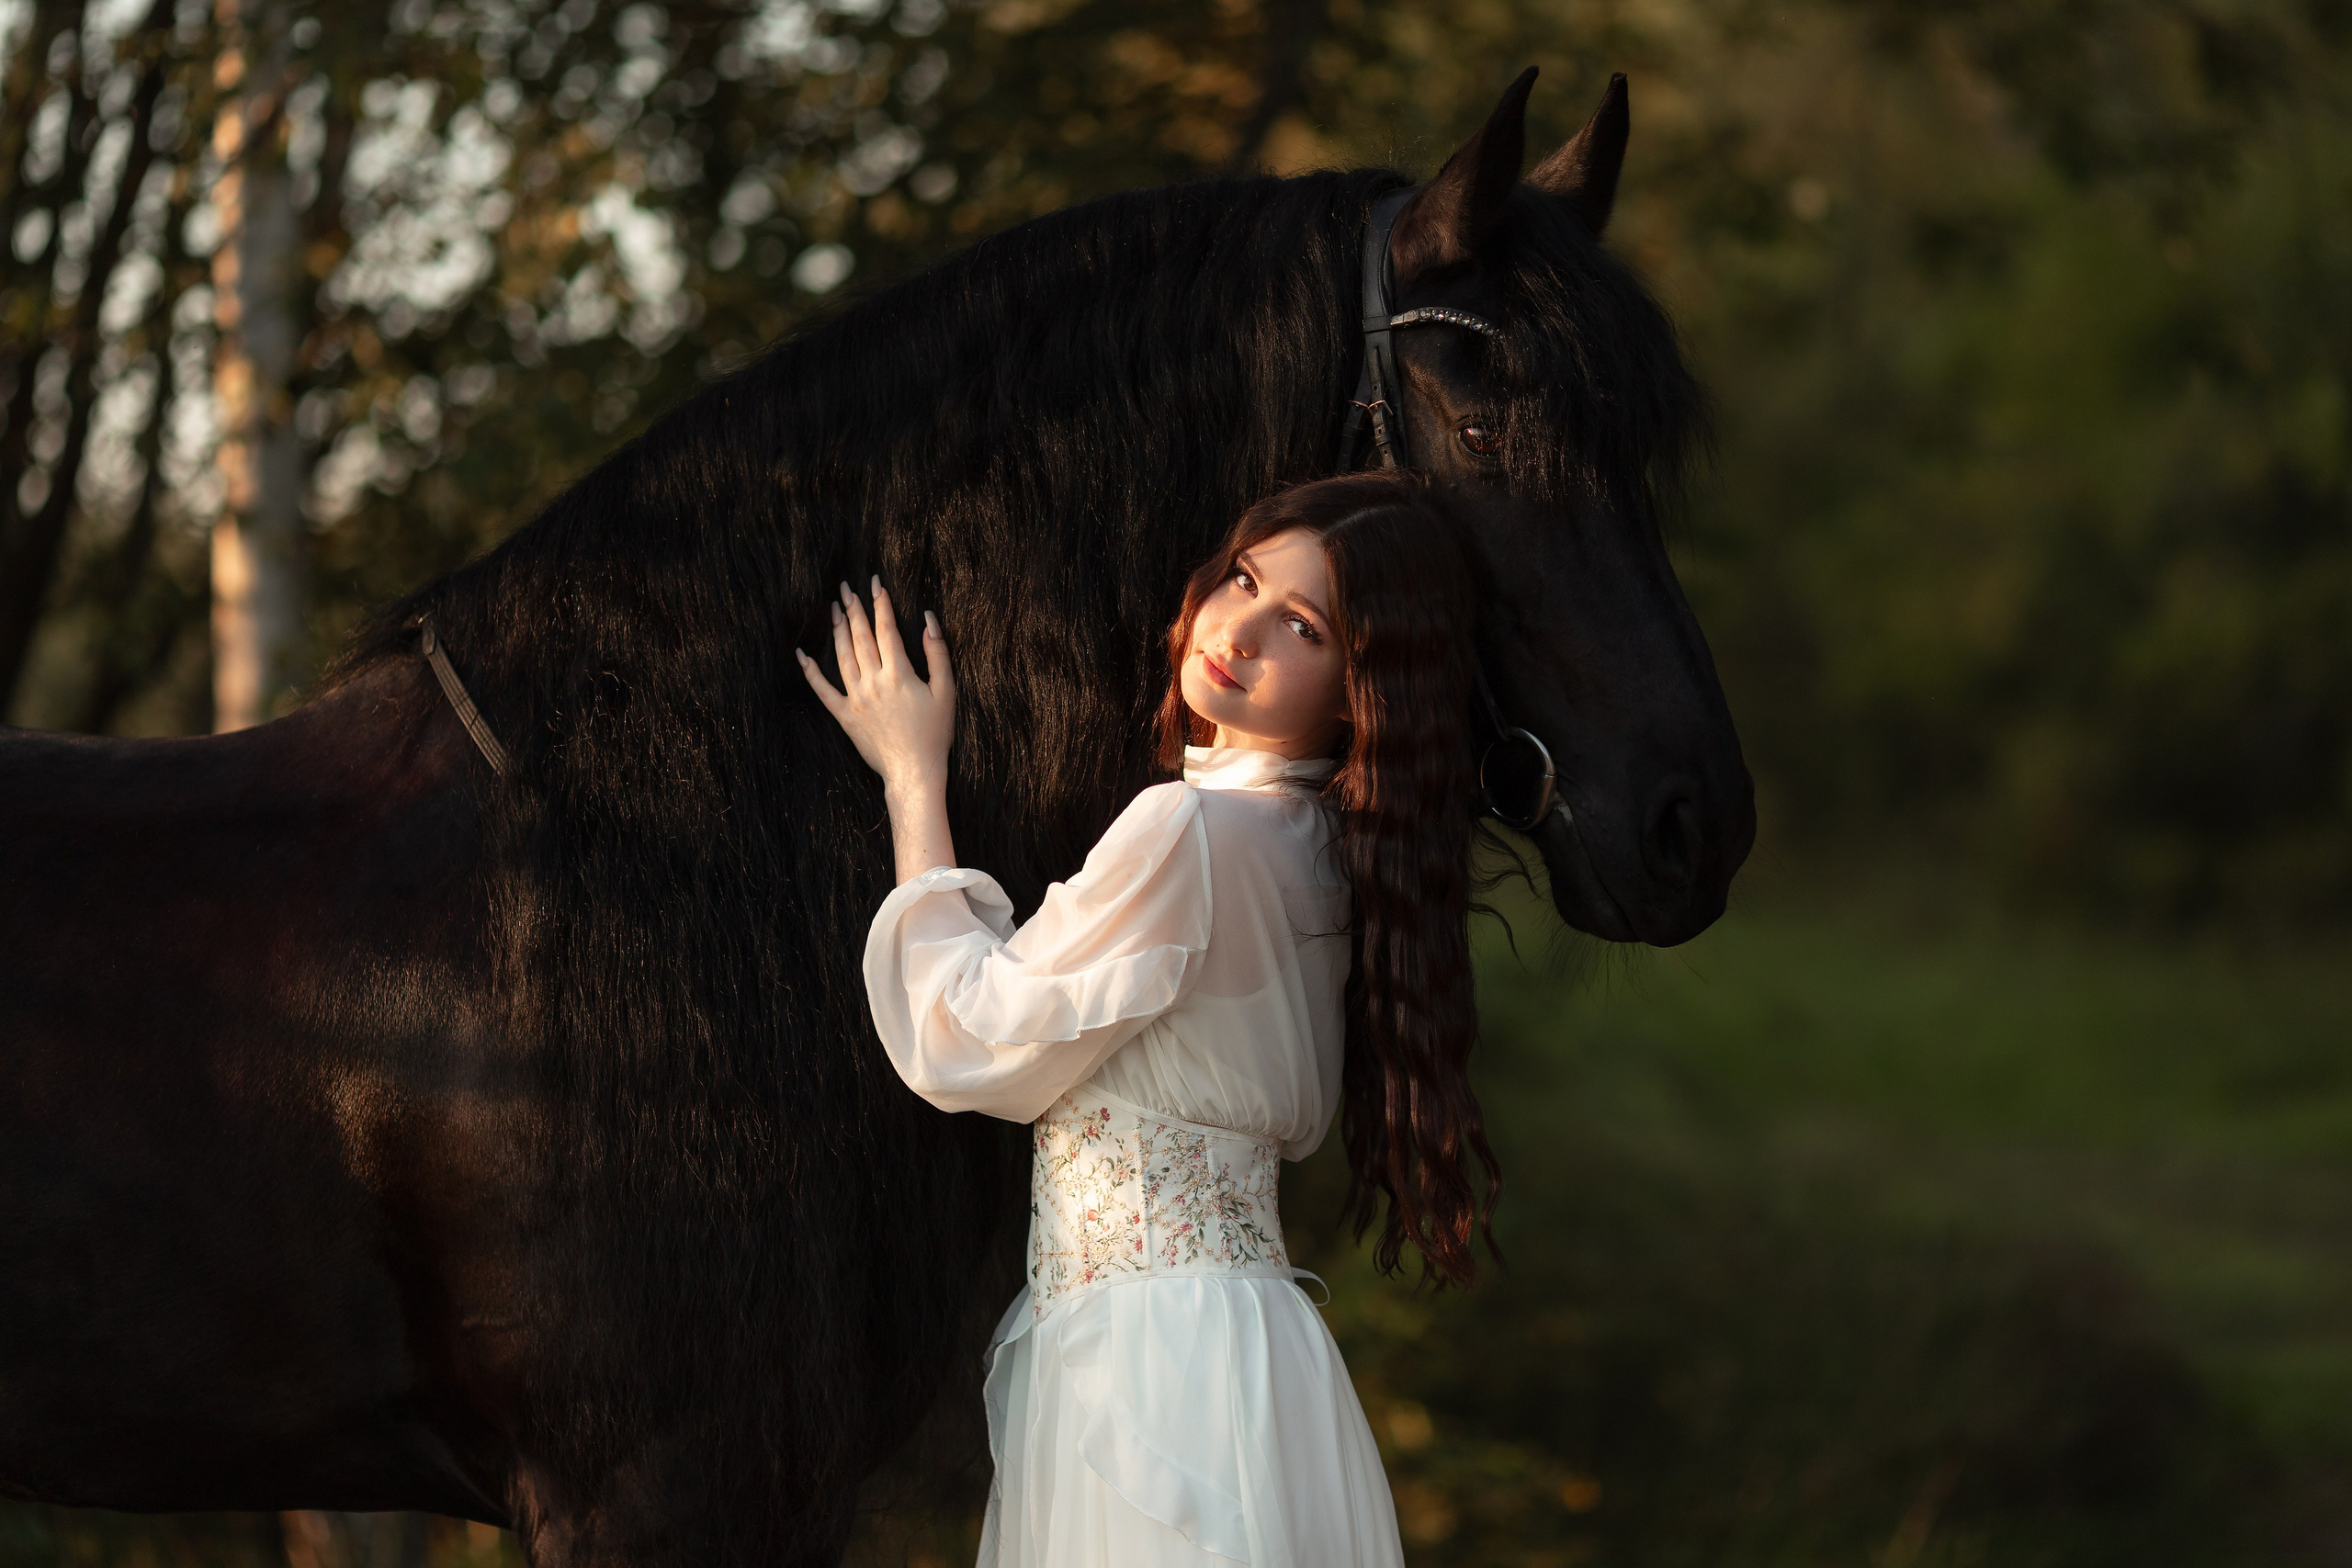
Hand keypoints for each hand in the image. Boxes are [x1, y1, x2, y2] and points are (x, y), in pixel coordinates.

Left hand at [797, 578, 955, 797]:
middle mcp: (873, 681)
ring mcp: (856, 698)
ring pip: (842, 656)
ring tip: (833, 609)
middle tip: (846, 588)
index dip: (881, 603)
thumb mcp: (946, 691)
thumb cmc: (935, 733)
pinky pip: (823, 690)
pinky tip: (801, 654)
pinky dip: (810, 671)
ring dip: (837, 630)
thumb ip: (938, 653)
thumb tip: (928, 620)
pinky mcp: (845, 716)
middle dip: (854, 609)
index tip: (875, 583)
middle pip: (860, 636)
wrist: (914, 772)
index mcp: (899, 673)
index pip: (886, 629)